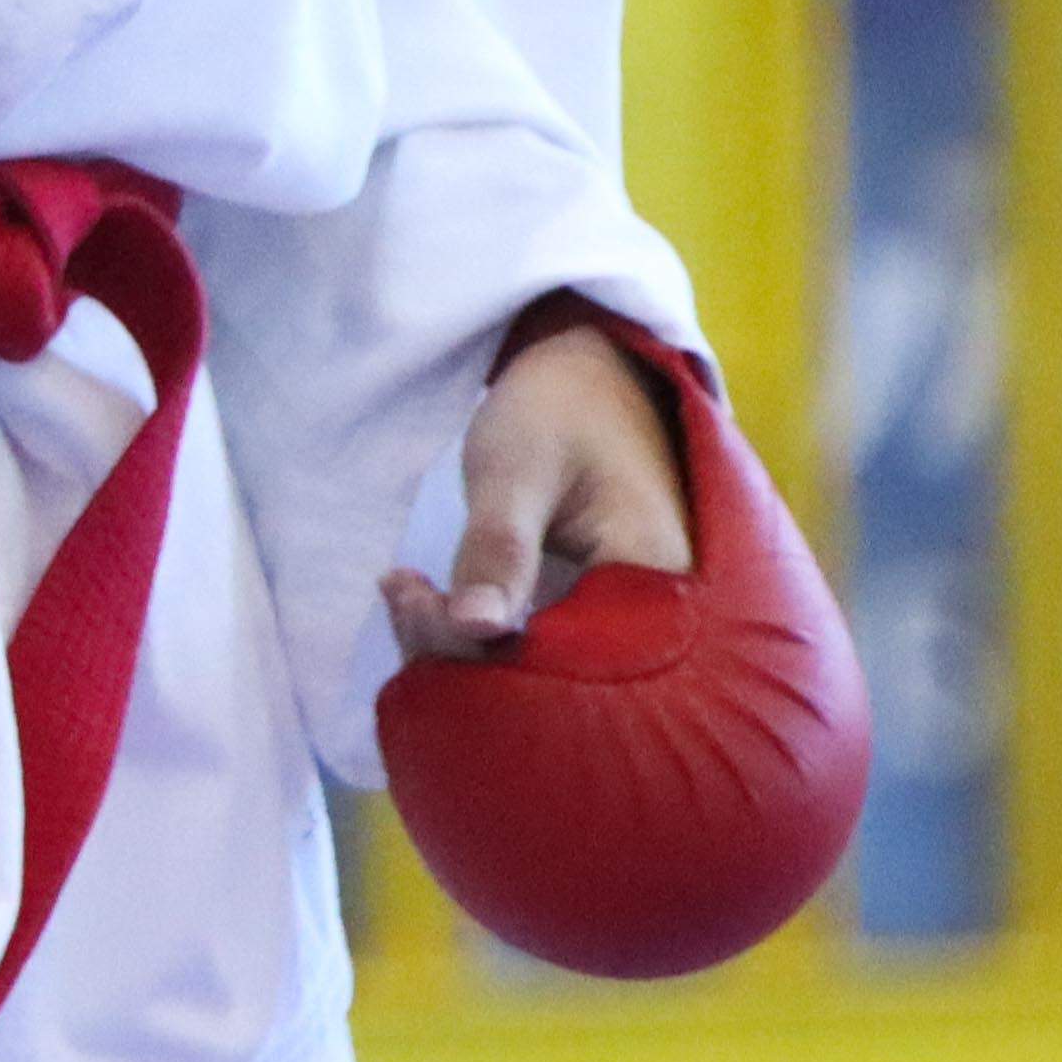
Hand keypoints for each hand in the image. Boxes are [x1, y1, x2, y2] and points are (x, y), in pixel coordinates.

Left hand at [385, 315, 697, 664]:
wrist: (591, 380)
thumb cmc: (559, 411)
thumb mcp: (517, 468)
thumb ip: (500, 547)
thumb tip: (474, 628)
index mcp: (659, 587)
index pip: (567, 663)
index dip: (479, 654)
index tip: (413, 603)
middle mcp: (661, 624)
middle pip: (553, 682)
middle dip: (459, 653)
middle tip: (400, 591)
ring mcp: (630, 625)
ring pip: (536, 670)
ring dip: (460, 644)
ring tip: (405, 588)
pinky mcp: (597, 618)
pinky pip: (536, 647)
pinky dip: (478, 632)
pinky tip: (426, 599)